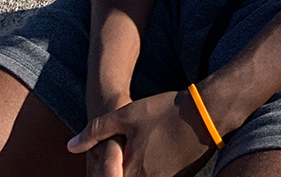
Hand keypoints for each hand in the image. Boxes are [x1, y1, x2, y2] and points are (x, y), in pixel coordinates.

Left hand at [68, 90, 213, 176]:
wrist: (209, 112)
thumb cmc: (166, 111)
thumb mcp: (127, 114)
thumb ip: (97, 130)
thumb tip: (71, 145)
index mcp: (130, 172)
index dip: (103, 173)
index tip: (105, 165)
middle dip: (118, 171)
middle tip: (121, 157)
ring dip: (136, 171)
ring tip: (136, 156)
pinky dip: (151, 172)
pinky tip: (154, 155)